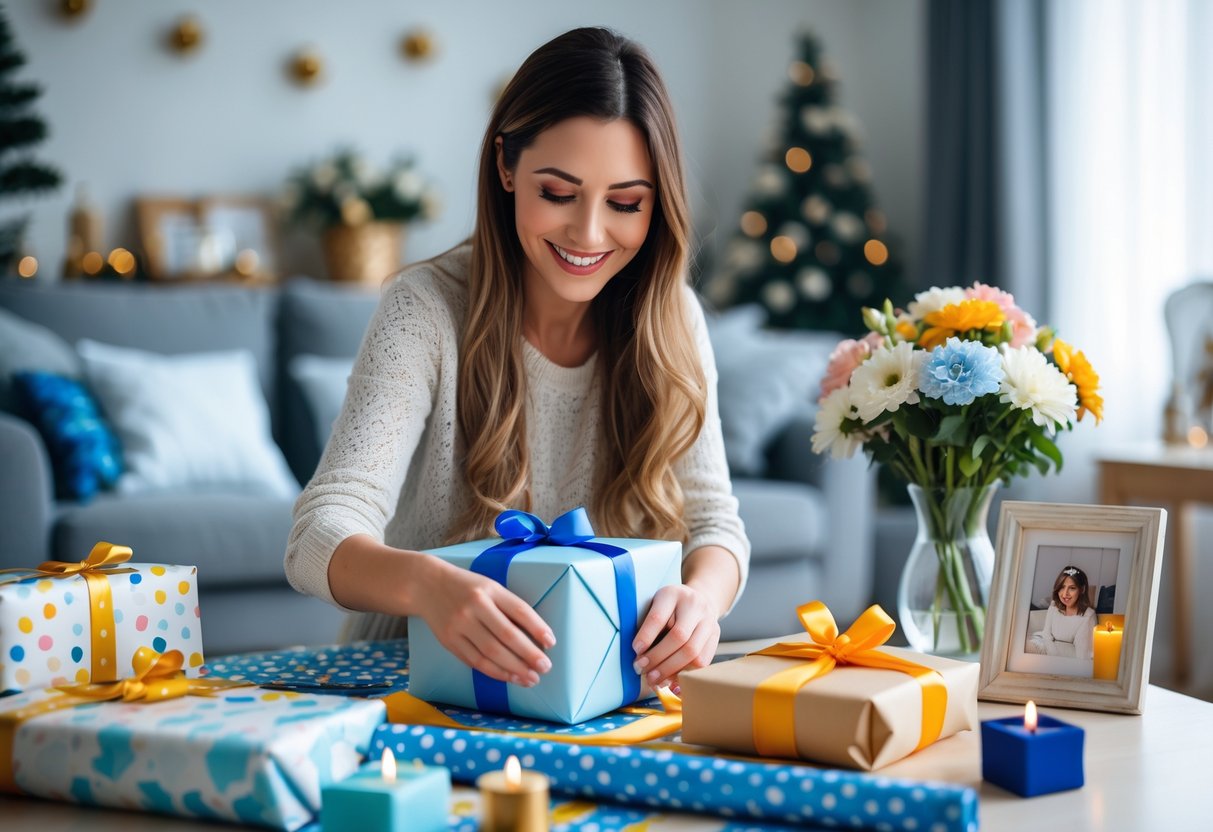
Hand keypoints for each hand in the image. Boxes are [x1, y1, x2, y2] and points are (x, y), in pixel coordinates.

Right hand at [413, 556, 555, 685]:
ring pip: (491, 652)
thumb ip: (508, 607)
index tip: (551, 643)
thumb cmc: (466, 586)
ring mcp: (460, 625)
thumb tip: (535, 636)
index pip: (519, 610)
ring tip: (531, 678)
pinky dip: (495, 672)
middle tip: (545, 667)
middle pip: (507, 635)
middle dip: (529, 654)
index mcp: (490, 589)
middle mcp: (475, 606)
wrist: (426, 585)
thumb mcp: (489, 587)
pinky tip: (509, 677)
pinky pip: (475, 661)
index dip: (537, 628)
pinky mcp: (449, 640)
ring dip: (514, 669)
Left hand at [630, 584, 720, 691]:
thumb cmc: (669, 606)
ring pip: (693, 652)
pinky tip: (672, 684)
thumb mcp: (655, 604)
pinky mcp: (715, 637)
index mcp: (673, 594)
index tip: (635, 650)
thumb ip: (649, 625)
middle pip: (679, 637)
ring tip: (655, 680)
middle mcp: (695, 605)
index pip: (659, 617)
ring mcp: (709, 621)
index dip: (646, 636)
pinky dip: (686, 675)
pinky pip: (703, 661)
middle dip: (658, 658)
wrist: (700, 598)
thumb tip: (640, 655)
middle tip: (641, 669)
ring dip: (671, 670)